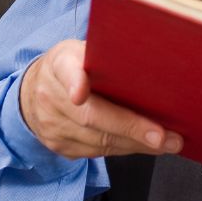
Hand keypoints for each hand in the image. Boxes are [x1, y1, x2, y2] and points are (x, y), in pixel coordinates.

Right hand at [20, 39, 182, 158]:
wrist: (33, 91)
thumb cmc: (72, 65)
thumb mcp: (83, 49)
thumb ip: (106, 54)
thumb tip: (151, 62)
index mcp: (60, 63)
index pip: (66, 71)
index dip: (74, 83)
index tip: (80, 94)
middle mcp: (51, 96)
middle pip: (91, 117)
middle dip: (131, 128)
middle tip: (163, 135)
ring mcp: (52, 125)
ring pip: (99, 141)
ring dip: (137, 144)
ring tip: (168, 143)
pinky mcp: (59, 146)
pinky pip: (97, 152)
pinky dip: (126, 149)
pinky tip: (146, 145)